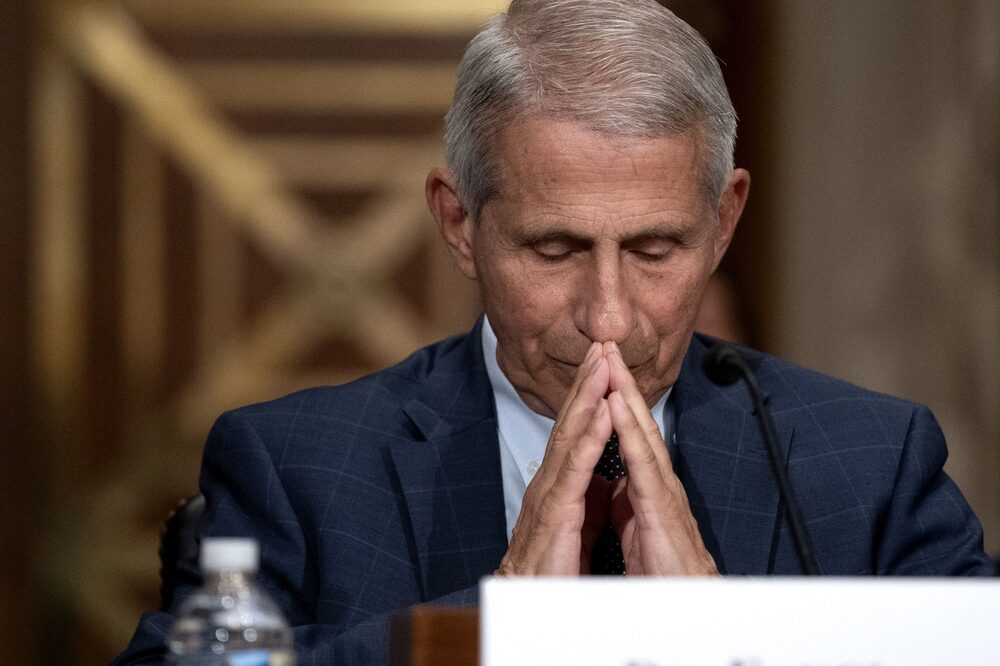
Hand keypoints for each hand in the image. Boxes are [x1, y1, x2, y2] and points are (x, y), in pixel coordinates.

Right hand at [496, 341, 613, 574]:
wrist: (530, 609)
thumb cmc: (551, 572)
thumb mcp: (575, 526)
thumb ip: (587, 498)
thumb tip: (602, 478)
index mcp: (558, 485)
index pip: (575, 432)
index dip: (589, 397)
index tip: (604, 365)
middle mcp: (549, 483)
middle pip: (570, 423)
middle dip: (587, 382)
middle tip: (602, 345)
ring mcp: (549, 495)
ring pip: (570, 436)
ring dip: (588, 396)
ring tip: (603, 363)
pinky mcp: (555, 514)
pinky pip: (576, 468)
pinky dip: (591, 436)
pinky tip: (604, 410)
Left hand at [604, 342, 717, 575]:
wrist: (686, 609)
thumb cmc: (664, 574)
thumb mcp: (634, 531)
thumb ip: (623, 504)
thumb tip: (611, 485)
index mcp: (646, 486)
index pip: (628, 433)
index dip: (613, 400)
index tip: (598, 368)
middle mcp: (657, 481)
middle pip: (636, 422)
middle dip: (620, 381)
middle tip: (606, 343)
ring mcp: (663, 492)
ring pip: (642, 432)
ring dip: (625, 393)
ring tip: (610, 359)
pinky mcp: (662, 509)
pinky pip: (642, 463)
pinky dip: (629, 431)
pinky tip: (614, 405)